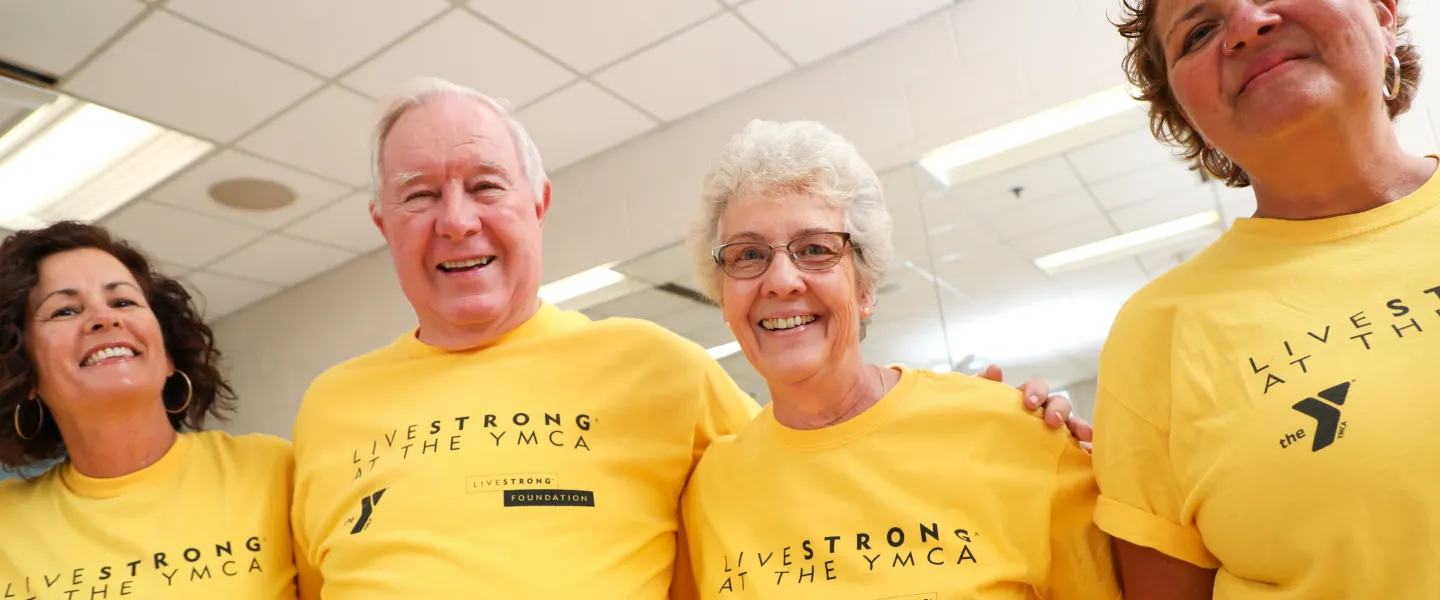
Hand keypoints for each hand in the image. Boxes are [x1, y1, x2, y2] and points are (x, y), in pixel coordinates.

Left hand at [978, 365, 1092, 452]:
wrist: (975, 452)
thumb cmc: (981, 425)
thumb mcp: (977, 405)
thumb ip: (982, 387)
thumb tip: (995, 369)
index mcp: (1025, 400)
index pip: (1036, 388)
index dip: (1036, 392)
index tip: (1029, 404)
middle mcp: (1043, 414)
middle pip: (1059, 403)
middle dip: (1059, 409)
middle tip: (1052, 422)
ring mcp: (1054, 433)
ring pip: (1073, 425)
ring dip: (1080, 426)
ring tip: (1085, 436)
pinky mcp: (1060, 454)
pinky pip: (1078, 450)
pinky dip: (1086, 450)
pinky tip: (1089, 454)